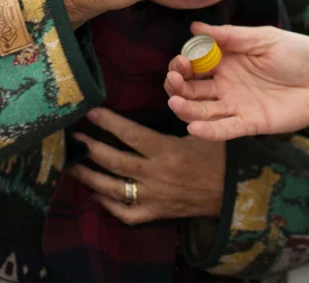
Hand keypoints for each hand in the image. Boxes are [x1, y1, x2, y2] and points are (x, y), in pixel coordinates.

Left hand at [68, 107, 225, 224]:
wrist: (235, 192)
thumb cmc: (219, 157)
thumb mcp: (202, 132)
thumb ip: (181, 118)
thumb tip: (166, 96)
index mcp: (167, 151)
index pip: (131, 134)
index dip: (108, 122)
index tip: (91, 113)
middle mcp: (156, 175)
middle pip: (115, 161)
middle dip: (91, 149)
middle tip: (76, 138)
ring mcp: (154, 197)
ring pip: (114, 189)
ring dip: (90, 178)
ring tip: (73, 167)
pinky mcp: (156, 213)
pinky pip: (126, 213)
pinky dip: (108, 206)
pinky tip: (97, 195)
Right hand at [165, 22, 308, 141]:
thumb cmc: (299, 54)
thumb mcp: (264, 38)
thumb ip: (231, 36)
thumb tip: (195, 27)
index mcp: (228, 60)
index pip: (195, 63)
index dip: (183, 63)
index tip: (181, 60)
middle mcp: (226, 84)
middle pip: (192, 88)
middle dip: (177, 84)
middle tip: (174, 79)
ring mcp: (236, 104)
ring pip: (202, 110)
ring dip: (185, 108)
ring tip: (176, 102)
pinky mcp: (250, 123)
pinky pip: (225, 129)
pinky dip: (208, 131)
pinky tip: (193, 128)